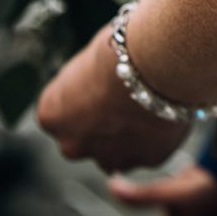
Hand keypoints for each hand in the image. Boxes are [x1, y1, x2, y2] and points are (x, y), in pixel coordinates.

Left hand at [37, 23, 192, 173]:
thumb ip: (83, 84)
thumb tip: (94, 83)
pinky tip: (164, 113)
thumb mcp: (87, 60)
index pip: (58, 113)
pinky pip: (148, 152)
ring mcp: (111, 156)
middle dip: (101, 127)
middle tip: (122, 101)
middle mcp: (74, 144)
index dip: (81, 98)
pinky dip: (155, 138)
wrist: (159, 65)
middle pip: (84, 140)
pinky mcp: (147, 160)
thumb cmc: (121, 55)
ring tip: (146, 108)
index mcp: (52, 116)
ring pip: (116, 153)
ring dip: (127, 137)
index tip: (98, 86)